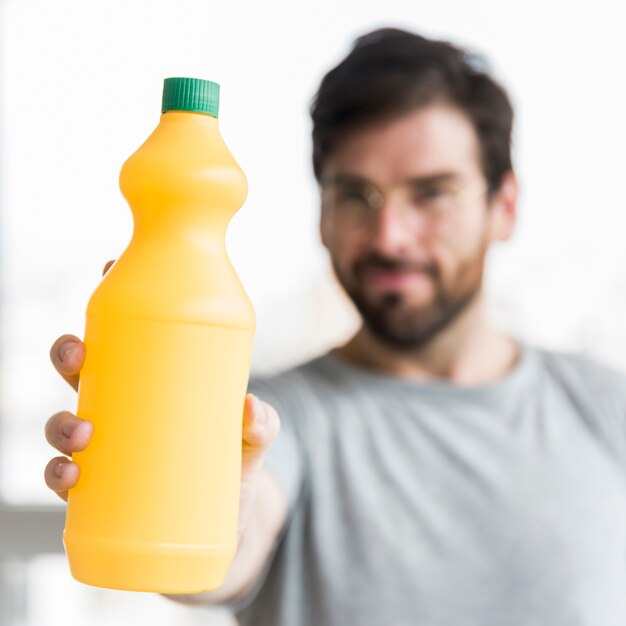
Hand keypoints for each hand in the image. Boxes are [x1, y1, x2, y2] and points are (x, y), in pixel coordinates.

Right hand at [43, 259, 280, 523]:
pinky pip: (64, 479)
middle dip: (68, 353)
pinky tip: (68, 476)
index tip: (108, 268)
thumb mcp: (254, 439)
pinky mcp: (102, 493)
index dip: (114, 299)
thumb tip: (248, 407)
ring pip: (65, 422)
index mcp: (155, 385)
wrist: (229, 526)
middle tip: (78, 353)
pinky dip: (57, 476)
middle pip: (83, 371)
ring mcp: (111, 450)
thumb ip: (261, 424)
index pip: (128, 336)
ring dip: (58, 422)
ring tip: (82, 433)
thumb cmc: (236, 468)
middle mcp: (125, 411)